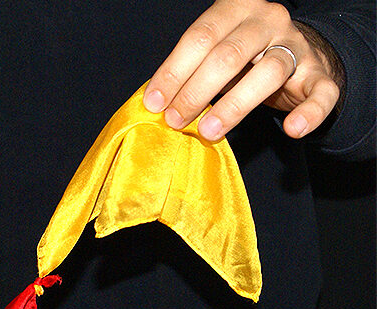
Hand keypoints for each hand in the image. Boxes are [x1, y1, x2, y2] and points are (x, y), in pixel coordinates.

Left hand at [143, 0, 342, 140]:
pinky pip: (321, 92)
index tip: (154, 102)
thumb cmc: (243, 57)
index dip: (174, 72)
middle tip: (175, 120)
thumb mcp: (214, 53)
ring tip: (208, 131)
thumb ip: (190, 70)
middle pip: (229, 55)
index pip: (200, 37)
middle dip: (196, 91)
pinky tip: (292, 129)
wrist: (296, 54)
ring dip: (234, 106)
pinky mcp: (319, 74)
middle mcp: (269, 21)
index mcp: (237, 10)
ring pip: (268, 72)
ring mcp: (297, 46)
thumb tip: (155, 101)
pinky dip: (309, 112)